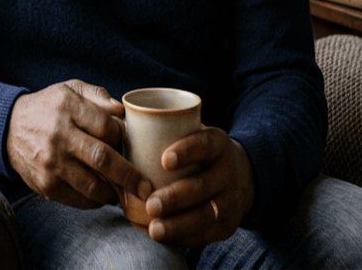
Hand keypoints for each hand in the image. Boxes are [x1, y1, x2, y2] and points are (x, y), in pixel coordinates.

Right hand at [6, 80, 150, 208]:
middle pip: (102, 159)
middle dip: (130, 176)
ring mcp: (50, 162)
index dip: (122, 137)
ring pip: (93, 185)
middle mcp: (58, 135)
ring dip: (114, 192)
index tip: (127, 141)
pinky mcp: (45, 184)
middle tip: (146, 187)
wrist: (8, 128)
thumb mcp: (69, 89)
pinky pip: (78, 199)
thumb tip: (123, 112)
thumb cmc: (47, 108)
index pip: (107, 127)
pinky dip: (95, 201)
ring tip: (123, 192)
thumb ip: (98, 96)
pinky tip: (101, 194)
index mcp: (67, 107)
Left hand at [145, 128, 254, 246]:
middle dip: (176, 198)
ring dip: (179, 224)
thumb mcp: (193, 133)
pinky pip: (208, 234)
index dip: (186, 152)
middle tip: (150, 205)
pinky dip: (185, 238)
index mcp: (218, 144)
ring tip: (154, 229)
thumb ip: (164, 129)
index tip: (164, 160)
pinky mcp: (229, 225)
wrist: (243, 175)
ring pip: (206, 214)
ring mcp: (231, 200)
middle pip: (203, 186)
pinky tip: (164, 238)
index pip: (204, 145)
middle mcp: (229, 172)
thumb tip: (118, 123)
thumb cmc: (200, 151)